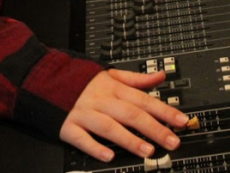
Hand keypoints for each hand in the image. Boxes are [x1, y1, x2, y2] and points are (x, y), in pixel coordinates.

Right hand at [59, 69, 189, 162]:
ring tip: (147, 151)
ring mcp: (84, 113)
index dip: (165, 111)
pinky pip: (82, 139)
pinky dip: (95, 147)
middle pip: (131, 114)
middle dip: (154, 129)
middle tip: (172, 142)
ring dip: (129, 140)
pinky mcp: (69, 126)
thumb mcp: (110, 74)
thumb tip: (160, 76)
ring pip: (109, 127)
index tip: (182, 121)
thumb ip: (137, 79)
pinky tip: (108, 155)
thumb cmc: (83, 81)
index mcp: (113, 87)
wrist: (47, 81)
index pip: (144, 100)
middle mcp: (101, 100)